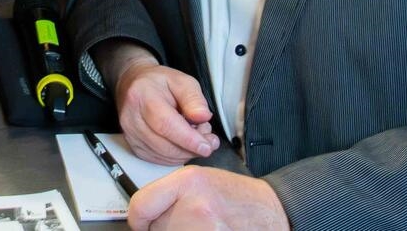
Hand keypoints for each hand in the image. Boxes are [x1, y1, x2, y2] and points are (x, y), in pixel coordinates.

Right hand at [116, 59, 218, 163]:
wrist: (134, 84)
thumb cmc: (158, 83)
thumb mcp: (181, 80)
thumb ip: (194, 98)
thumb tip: (203, 117)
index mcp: (141, 96)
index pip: (165, 124)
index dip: (188, 139)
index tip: (206, 146)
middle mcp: (130, 118)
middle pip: (164, 145)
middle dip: (191, 148)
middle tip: (208, 140)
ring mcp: (129, 134)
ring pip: (163, 156)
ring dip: (185, 153)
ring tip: (195, 137)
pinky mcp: (133, 146)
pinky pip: (159, 160)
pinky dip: (176, 157)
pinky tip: (182, 144)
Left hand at [126, 167, 287, 230]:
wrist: (268, 210)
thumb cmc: (233, 195)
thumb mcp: (197, 180)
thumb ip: (168, 193)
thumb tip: (141, 214)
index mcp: (188, 182)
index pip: (140, 206)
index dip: (137, 219)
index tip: (140, 223)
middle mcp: (195, 207)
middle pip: (155, 228)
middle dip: (164, 227)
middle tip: (182, 221)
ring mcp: (205, 228)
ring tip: (196, 226)